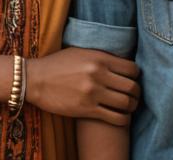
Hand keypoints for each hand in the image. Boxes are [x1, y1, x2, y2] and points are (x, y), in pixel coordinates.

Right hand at [25, 48, 139, 125]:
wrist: (35, 79)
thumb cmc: (57, 64)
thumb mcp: (81, 52)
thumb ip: (101, 56)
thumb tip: (121, 60)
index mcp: (99, 58)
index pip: (132, 68)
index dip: (136, 76)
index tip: (133, 80)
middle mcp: (98, 74)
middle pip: (132, 86)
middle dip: (137, 93)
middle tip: (134, 96)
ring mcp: (93, 93)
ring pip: (126, 103)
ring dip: (132, 106)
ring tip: (129, 107)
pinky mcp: (86, 109)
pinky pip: (114, 118)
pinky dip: (123, 120)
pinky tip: (122, 118)